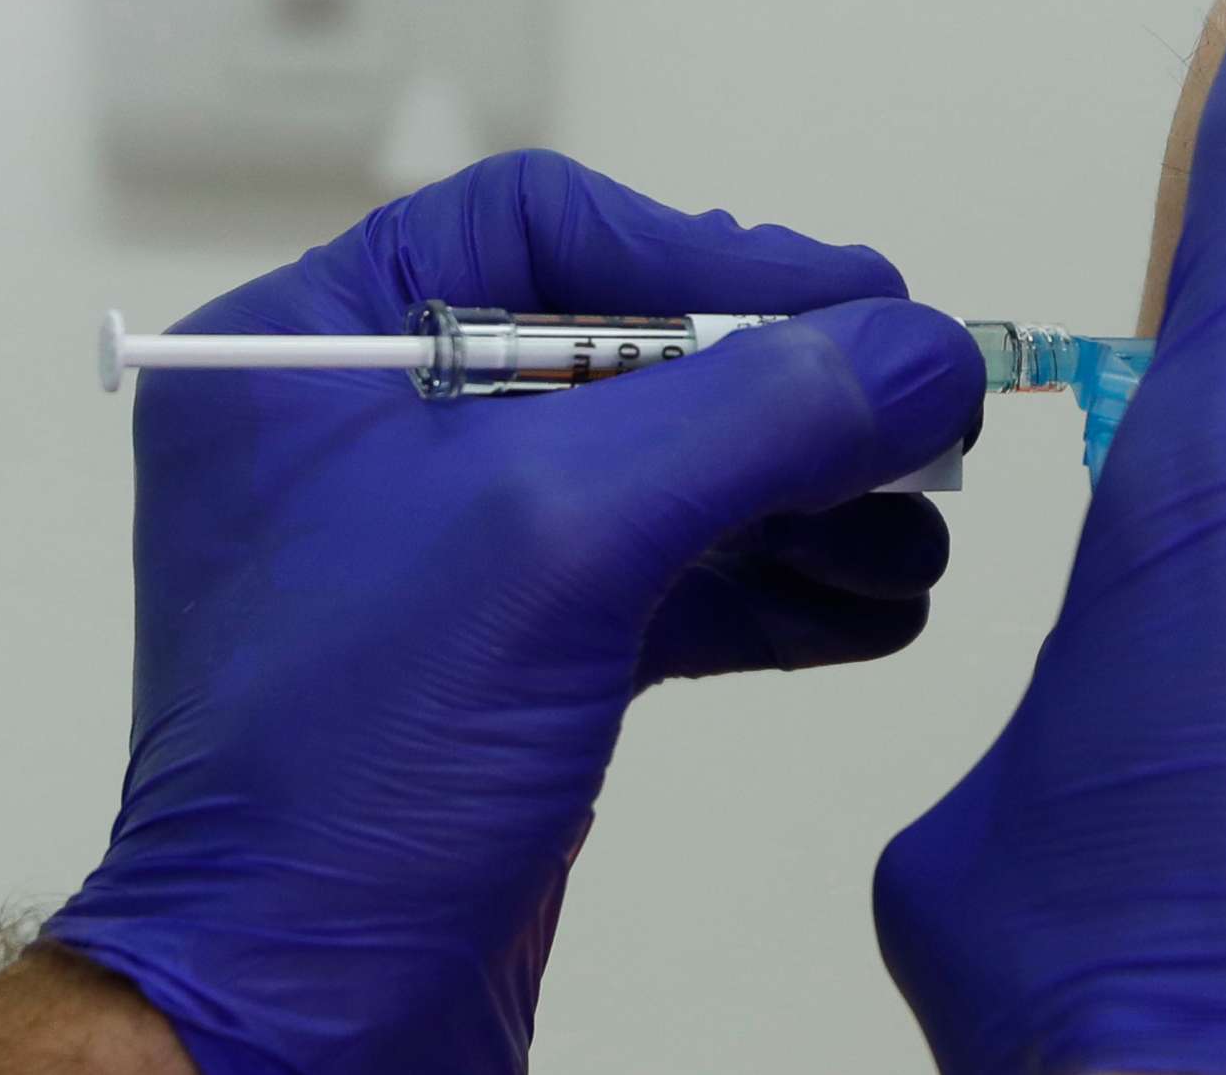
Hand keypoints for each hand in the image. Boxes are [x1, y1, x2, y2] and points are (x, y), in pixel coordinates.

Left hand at [46, 152, 981, 1074]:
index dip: (712, 254)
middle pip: (631, 348)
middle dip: (789, 396)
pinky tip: (877, 609)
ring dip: (810, 498)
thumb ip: (750, 413)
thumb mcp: (558, 541)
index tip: (863, 307)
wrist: (298, 1030)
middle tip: (927, 423)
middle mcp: (376, 436)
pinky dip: (776, 586)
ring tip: (921, 542)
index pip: (542, 229)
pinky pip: (669, 582)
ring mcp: (448, 558)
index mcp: (313, 354)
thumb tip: (924, 346)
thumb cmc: (356, 770)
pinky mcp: (514, 665)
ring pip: (667, 473)